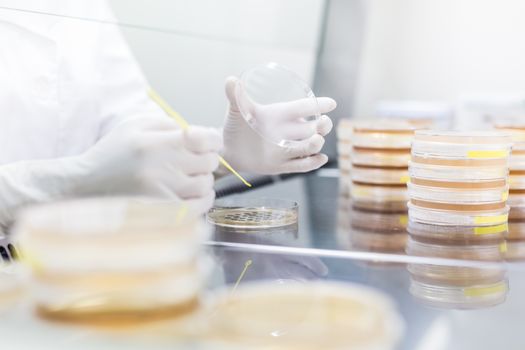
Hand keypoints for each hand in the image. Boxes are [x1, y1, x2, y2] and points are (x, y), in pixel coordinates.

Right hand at [79, 117, 220, 213]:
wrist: (85, 185)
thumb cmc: (113, 153)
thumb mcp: (134, 126)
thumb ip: (168, 124)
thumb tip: (199, 133)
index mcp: (156, 142)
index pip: (205, 139)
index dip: (212, 141)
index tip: (208, 144)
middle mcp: (161, 167)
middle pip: (209, 162)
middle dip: (206, 160)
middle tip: (195, 162)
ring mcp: (161, 192)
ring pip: (205, 185)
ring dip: (203, 181)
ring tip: (190, 178)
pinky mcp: (161, 212)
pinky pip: (198, 207)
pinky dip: (202, 201)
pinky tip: (193, 194)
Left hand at [222, 76, 335, 174]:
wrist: (229, 150)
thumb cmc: (236, 127)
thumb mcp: (236, 111)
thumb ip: (235, 96)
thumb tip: (230, 80)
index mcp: (281, 114)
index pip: (303, 107)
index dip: (318, 105)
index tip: (331, 103)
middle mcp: (288, 131)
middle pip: (313, 128)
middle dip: (322, 126)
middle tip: (324, 123)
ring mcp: (286, 149)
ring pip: (308, 147)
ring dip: (315, 144)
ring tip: (316, 140)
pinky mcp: (282, 165)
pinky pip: (301, 165)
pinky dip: (312, 163)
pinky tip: (320, 158)